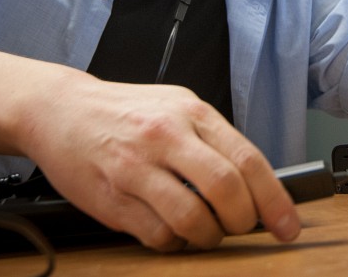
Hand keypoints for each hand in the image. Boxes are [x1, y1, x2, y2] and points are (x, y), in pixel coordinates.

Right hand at [19, 71, 299, 251]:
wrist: (60, 110)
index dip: (274, 199)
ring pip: (192, 219)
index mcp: (191, 111)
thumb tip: (257, 183)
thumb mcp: (178, 105)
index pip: (248, 160)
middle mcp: (165, 136)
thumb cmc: (125, 111)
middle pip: (225, 189)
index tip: (288, 225)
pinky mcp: (111, 200)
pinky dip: (175, 242)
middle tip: (242, 227)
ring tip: (207, 232)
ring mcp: (136, 169)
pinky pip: (158, 235)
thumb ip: (214, 139)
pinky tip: (173, 230)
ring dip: (210, 237)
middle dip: (244, 220)